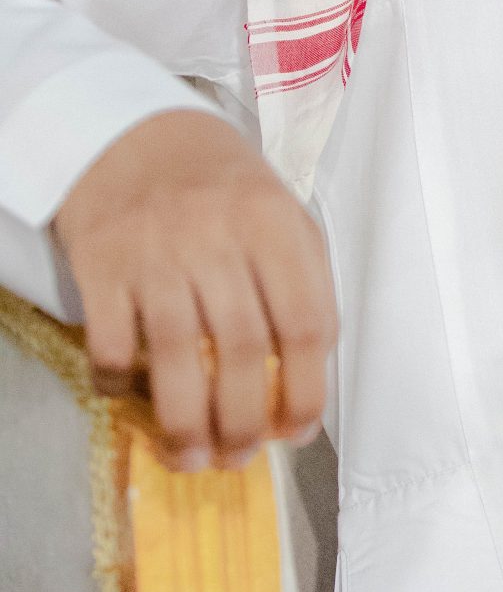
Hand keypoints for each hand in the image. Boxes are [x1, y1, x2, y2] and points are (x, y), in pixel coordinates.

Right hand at [54, 109, 336, 473]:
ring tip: (192, 457)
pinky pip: (110, 341)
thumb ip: (304, 279)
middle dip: (243, 420)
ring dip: (186, 422)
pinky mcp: (102, 262)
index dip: (307, 390)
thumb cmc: (221, 186)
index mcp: (274, 224)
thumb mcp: (281, 211)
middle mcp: (217, 235)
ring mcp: (156, 250)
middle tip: (239, 457)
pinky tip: (131, 400)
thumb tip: (312, 373)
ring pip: (175, 355)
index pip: (307, 322)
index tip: (297, 431)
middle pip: (241, 348)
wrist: (133, 134)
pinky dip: (118, 384)